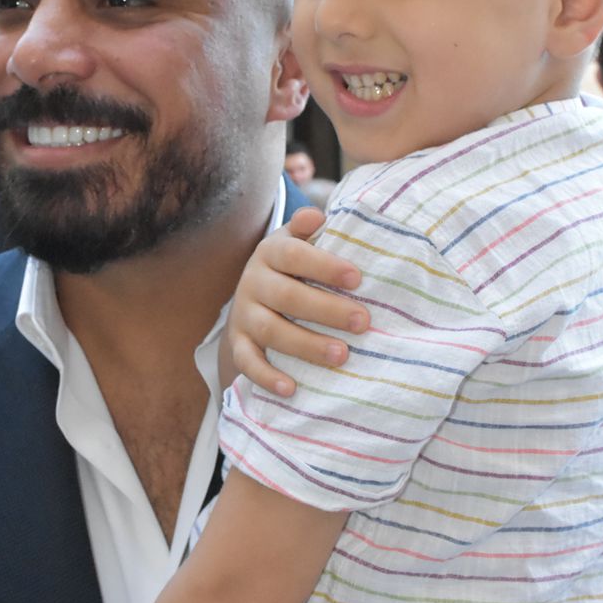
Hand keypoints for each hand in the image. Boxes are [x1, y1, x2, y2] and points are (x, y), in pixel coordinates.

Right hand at [227, 208, 369, 397]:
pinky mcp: (238, 343)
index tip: (357, 278)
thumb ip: (308, 229)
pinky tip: (292, 388)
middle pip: (287, 297)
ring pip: (271, 331)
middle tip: (363, 322)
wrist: (250, 298)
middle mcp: (253, 282)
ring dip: (306, 345)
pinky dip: (266, 376)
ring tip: (342, 355)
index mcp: (270, 253)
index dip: (325, 266)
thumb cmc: (290, 269)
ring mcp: (243, 315)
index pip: (295, 256)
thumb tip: (318, 214)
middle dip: (327, 310)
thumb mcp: (296, 242)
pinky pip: (247, 362)